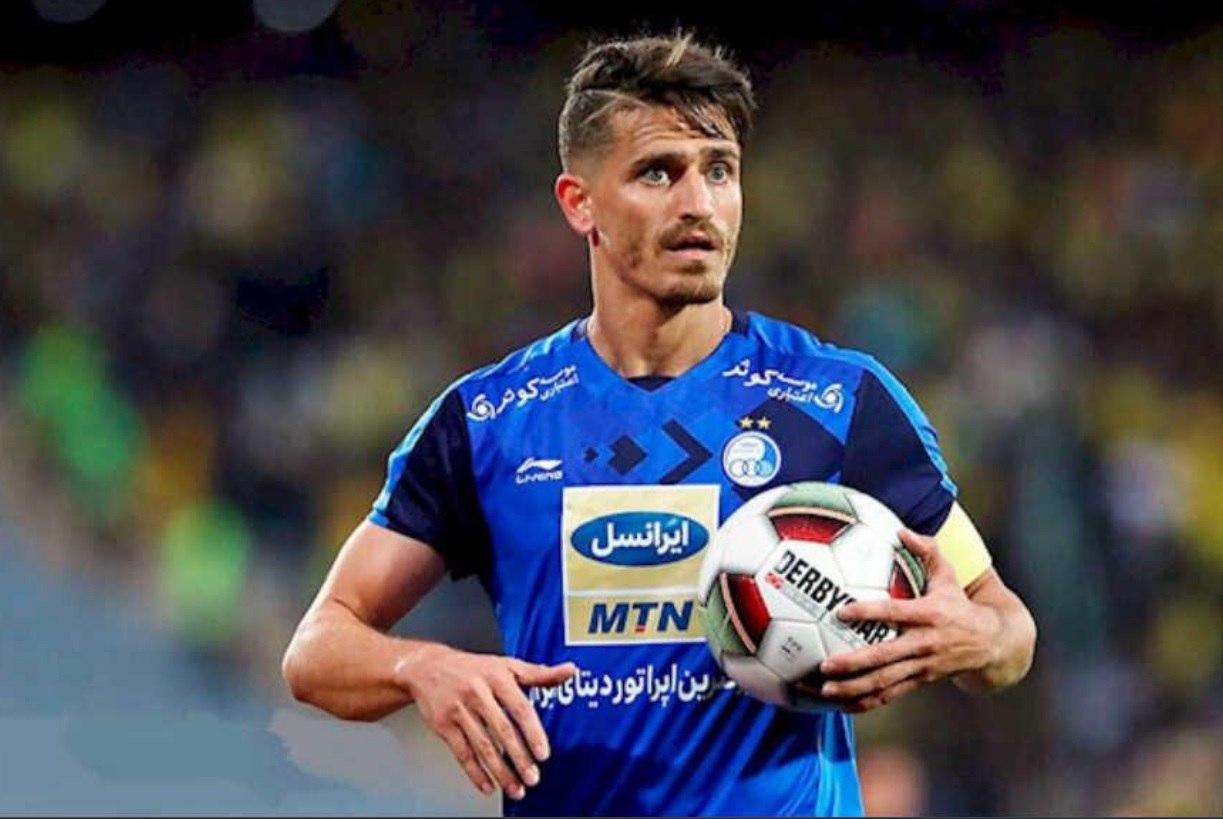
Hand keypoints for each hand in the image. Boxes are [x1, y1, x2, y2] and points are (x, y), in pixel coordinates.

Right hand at [396, 644, 576, 798]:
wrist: (427, 667)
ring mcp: (459, 710)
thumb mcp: (506, 664)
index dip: (533, 732)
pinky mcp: (443, 725)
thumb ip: (539, 673)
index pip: (520, 708)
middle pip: (502, 730)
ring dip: (500, 771)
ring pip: (482, 746)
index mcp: (497, 676)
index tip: (543, 753)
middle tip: (532, 777)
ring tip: (515, 788)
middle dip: (519, 758)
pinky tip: (487, 785)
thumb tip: (569, 670)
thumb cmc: (472, 668)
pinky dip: (475, 773)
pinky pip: (461, 753)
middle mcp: (478, 692)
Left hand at [817, 528, 1001, 712]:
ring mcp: (922, 666)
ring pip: (885, 681)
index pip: (893, 613)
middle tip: (825, 665)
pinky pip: (891, 694)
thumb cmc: (960, 603)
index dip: (868, 612)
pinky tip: (843, 704)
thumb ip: (926, 550)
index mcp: (928, 614)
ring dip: (854, 689)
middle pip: (885, 656)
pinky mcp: (921, 681)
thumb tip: (901, 530)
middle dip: (854, 663)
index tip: (841, 611)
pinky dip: (867, 701)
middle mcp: (924, 643)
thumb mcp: (949, 575)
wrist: (992, 643)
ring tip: (826, 691)